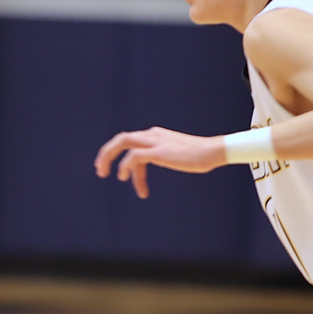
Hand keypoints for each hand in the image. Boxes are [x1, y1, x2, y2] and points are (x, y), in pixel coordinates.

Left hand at [93, 126, 226, 197]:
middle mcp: (153, 135)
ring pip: (122, 142)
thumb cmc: (200, 155)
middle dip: (107, 152)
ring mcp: (155, 141)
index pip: (134, 143)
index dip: (123, 158)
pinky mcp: (157, 151)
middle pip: (122, 138)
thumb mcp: (179, 153)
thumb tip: (171, 159)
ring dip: (109, 158)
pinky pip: (133, 156)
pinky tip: (124, 178)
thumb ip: (168, 154)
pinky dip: (125, 167)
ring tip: (105, 175)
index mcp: (157, 135)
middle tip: (99, 170)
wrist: (213, 151)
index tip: (120, 174)